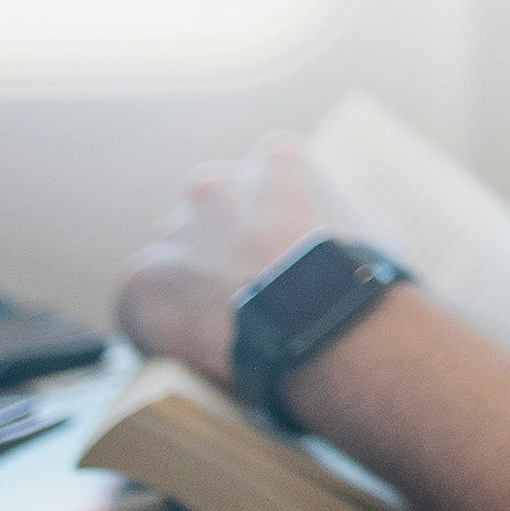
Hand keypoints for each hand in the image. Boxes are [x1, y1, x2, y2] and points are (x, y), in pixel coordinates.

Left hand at [116, 137, 375, 384]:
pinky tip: (181, 348)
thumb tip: (343, 240)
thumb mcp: (372, 228)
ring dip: (187, 281)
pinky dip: (153, 325)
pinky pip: (137, 302)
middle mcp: (219, 184)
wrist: (325, 326)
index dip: (270, 215)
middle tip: (244, 288)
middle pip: (208, 210)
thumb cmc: (361, 283)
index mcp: (277, 162)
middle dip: (221, 243)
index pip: (264, 175)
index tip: (277, 245)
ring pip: (171, 254)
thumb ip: (342, 219)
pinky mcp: (143, 279)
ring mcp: (177, 230)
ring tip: (214, 327)